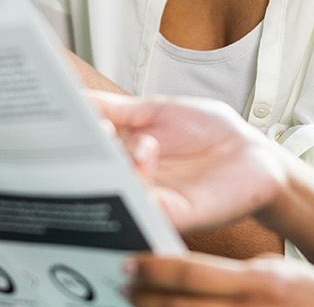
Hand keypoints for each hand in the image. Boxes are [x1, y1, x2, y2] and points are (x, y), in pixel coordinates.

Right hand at [89, 91, 290, 231]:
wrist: (253, 154)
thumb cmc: (210, 134)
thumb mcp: (157, 111)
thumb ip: (117, 109)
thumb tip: (75, 98)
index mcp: (125, 158)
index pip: (88, 155)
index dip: (72, 140)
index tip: (60, 119)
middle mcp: (133, 183)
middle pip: (96, 177)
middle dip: (85, 155)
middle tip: (89, 129)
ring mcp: (152, 200)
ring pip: (117, 192)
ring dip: (117, 163)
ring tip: (126, 137)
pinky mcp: (176, 214)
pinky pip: (146, 208)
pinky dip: (139, 183)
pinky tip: (142, 155)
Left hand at [126, 253, 313, 306]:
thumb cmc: (309, 299)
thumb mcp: (276, 271)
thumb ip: (234, 273)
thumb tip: (183, 268)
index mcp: (258, 282)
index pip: (192, 273)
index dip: (154, 268)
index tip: (129, 263)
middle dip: (143, 298)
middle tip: (123, 287)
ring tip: (134, 305)